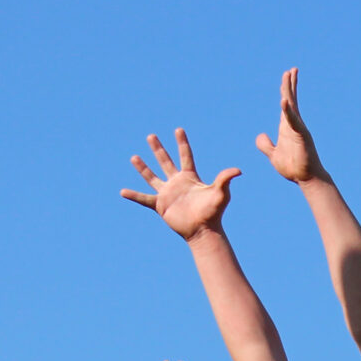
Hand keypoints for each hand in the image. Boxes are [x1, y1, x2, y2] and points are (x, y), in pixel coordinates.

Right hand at [121, 129, 240, 239]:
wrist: (203, 230)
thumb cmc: (213, 212)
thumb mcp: (221, 193)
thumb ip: (225, 179)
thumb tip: (238, 171)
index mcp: (190, 177)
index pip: (186, 156)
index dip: (182, 143)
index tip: (178, 129)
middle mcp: (177, 183)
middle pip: (166, 162)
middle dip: (158, 149)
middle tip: (151, 136)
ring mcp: (168, 194)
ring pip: (152, 177)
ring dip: (143, 168)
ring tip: (134, 157)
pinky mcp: (161, 206)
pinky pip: (144, 199)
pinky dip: (134, 196)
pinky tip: (122, 191)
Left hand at [254, 68, 325, 184]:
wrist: (306, 178)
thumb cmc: (293, 167)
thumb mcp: (273, 155)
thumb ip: (266, 145)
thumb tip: (260, 135)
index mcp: (286, 127)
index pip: (285, 104)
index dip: (286, 90)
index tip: (287, 76)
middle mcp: (293, 125)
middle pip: (290, 100)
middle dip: (290, 84)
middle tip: (291, 70)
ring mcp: (298, 128)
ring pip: (292, 105)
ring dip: (290, 90)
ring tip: (289, 74)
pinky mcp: (301, 135)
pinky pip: (293, 120)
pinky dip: (288, 111)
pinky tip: (283, 101)